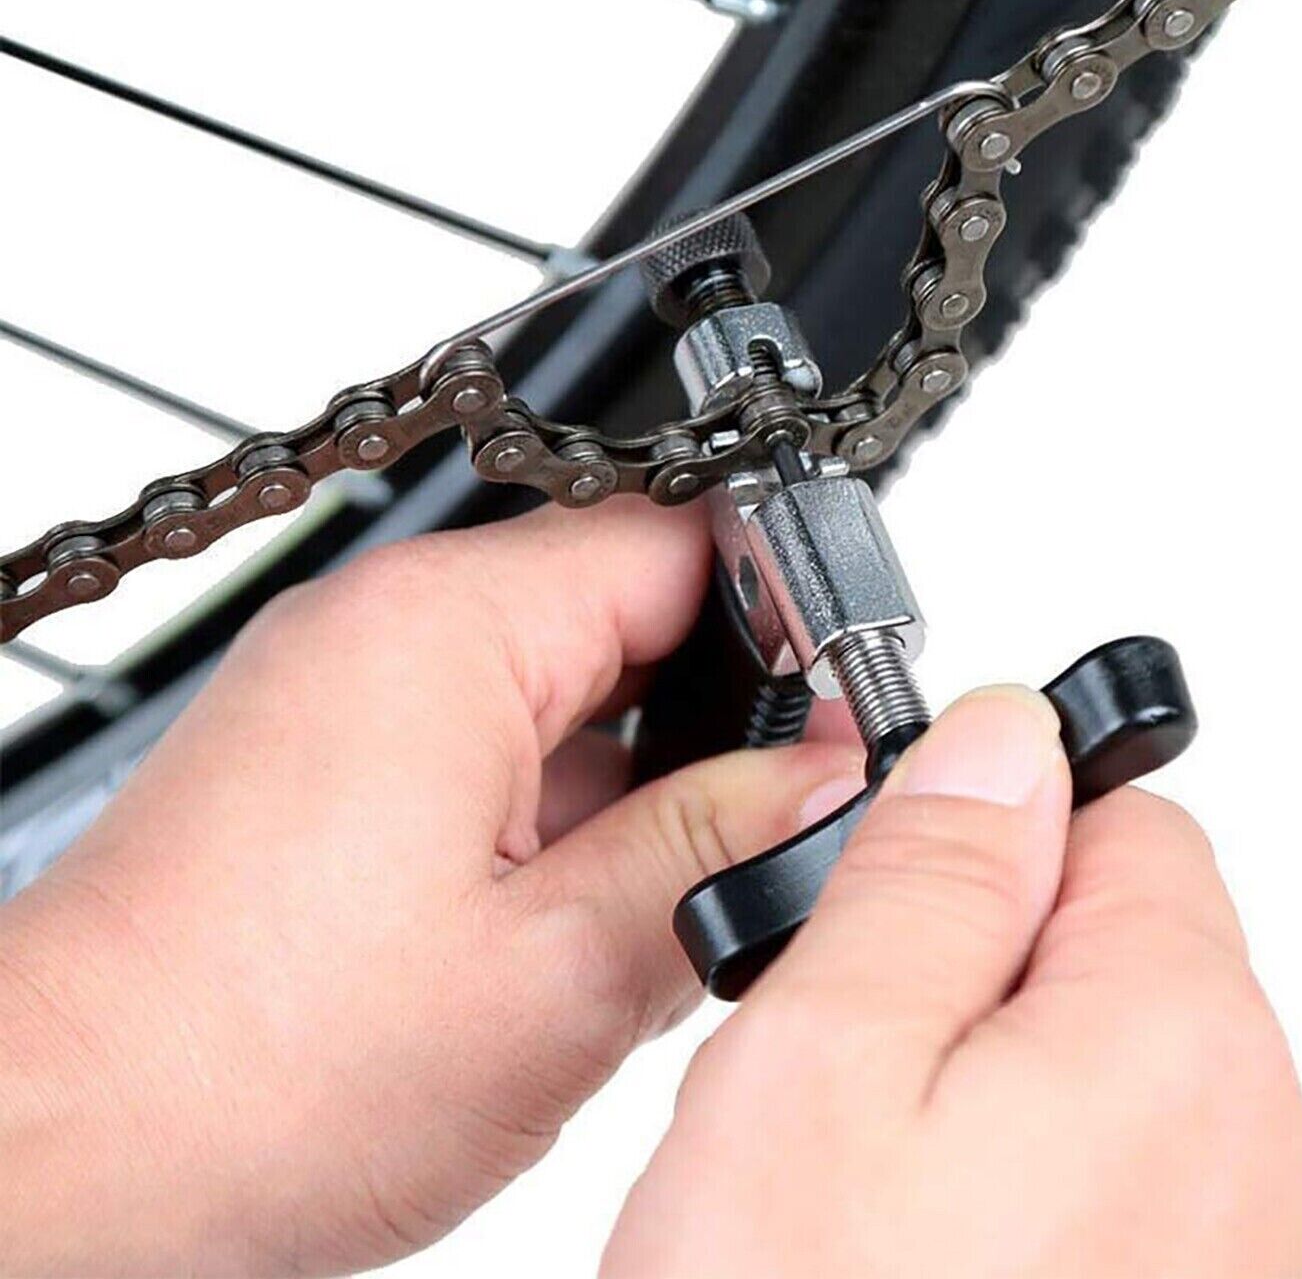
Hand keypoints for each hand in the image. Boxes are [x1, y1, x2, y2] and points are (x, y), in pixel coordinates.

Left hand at [0, 501, 862, 1275]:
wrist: (49, 1150)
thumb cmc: (249, 1072)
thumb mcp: (555, 975)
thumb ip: (716, 853)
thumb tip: (826, 779)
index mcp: (450, 628)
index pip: (680, 543)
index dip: (783, 622)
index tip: (832, 716)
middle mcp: (386, 628)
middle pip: (621, 615)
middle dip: (703, 727)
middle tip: (734, 847)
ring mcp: (346, 692)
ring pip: (559, 693)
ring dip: (620, 789)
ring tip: (616, 912)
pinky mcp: (322, 758)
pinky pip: (483, 744)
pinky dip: (541, 819)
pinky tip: (544, 927)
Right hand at [604, 689, 1301, 1278]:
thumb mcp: (824, 1061)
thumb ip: (930, 873)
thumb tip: (1005, 738)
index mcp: (1184, 1043)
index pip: (1125, 824)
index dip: (987, 841)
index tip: (889, 901)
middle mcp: (1263, 1157)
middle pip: (1124, 954)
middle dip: (980, 973)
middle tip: (849, 1071)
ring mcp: (1254, 1265)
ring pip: (1112, 1076)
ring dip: (993, 1090)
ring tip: (868, 1189)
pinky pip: (1125, 1194)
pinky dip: (1028, 1193)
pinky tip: (918, 1263)